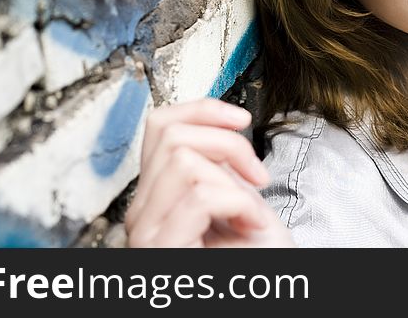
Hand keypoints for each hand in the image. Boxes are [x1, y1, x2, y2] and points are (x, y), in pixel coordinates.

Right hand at [124, 98, 294, 246]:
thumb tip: (217, 123)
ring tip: (251, 213)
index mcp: (157, 196)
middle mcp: (142, 213)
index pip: (159, 124)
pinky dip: (239, 204)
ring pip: (183, 161)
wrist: (266, 299)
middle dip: (228, 144)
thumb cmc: (257, 262)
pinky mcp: (161, 251)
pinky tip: (250, 226)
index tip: (242, 120)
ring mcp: (146, 233)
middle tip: (257, 176)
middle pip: (170, 134)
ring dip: (235, 182)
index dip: (203, 109)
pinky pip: (199, 196)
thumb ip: (217, 165)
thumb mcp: (236, 200)